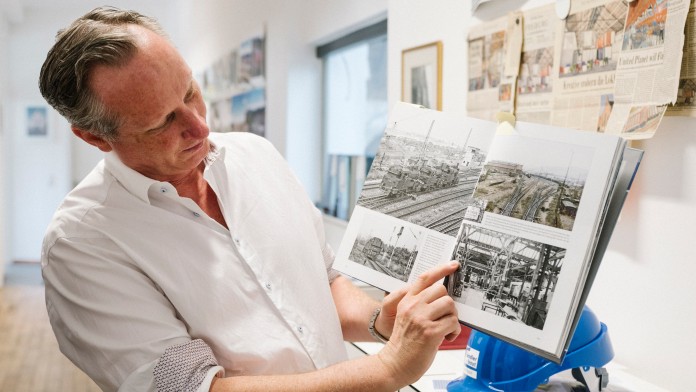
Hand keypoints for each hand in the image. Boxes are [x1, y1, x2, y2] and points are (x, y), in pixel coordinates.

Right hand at [376, 261, 460, 385]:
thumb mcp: (406, 317)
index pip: (425, 278)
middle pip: (442, 290)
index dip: (441, 269)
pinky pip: (453, 322)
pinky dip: (454, 331)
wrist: (395, 364)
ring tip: (445, 329)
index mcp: (406, 301)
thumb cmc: (404, 343)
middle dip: (448, 304)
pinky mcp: (431, 332)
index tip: (453, 265)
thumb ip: (419, 305)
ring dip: (452, 318)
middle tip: (445, 317)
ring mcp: (421, 318)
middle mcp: (413, 306)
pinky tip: (446, 337)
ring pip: (450, 305)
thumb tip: (443, 297)